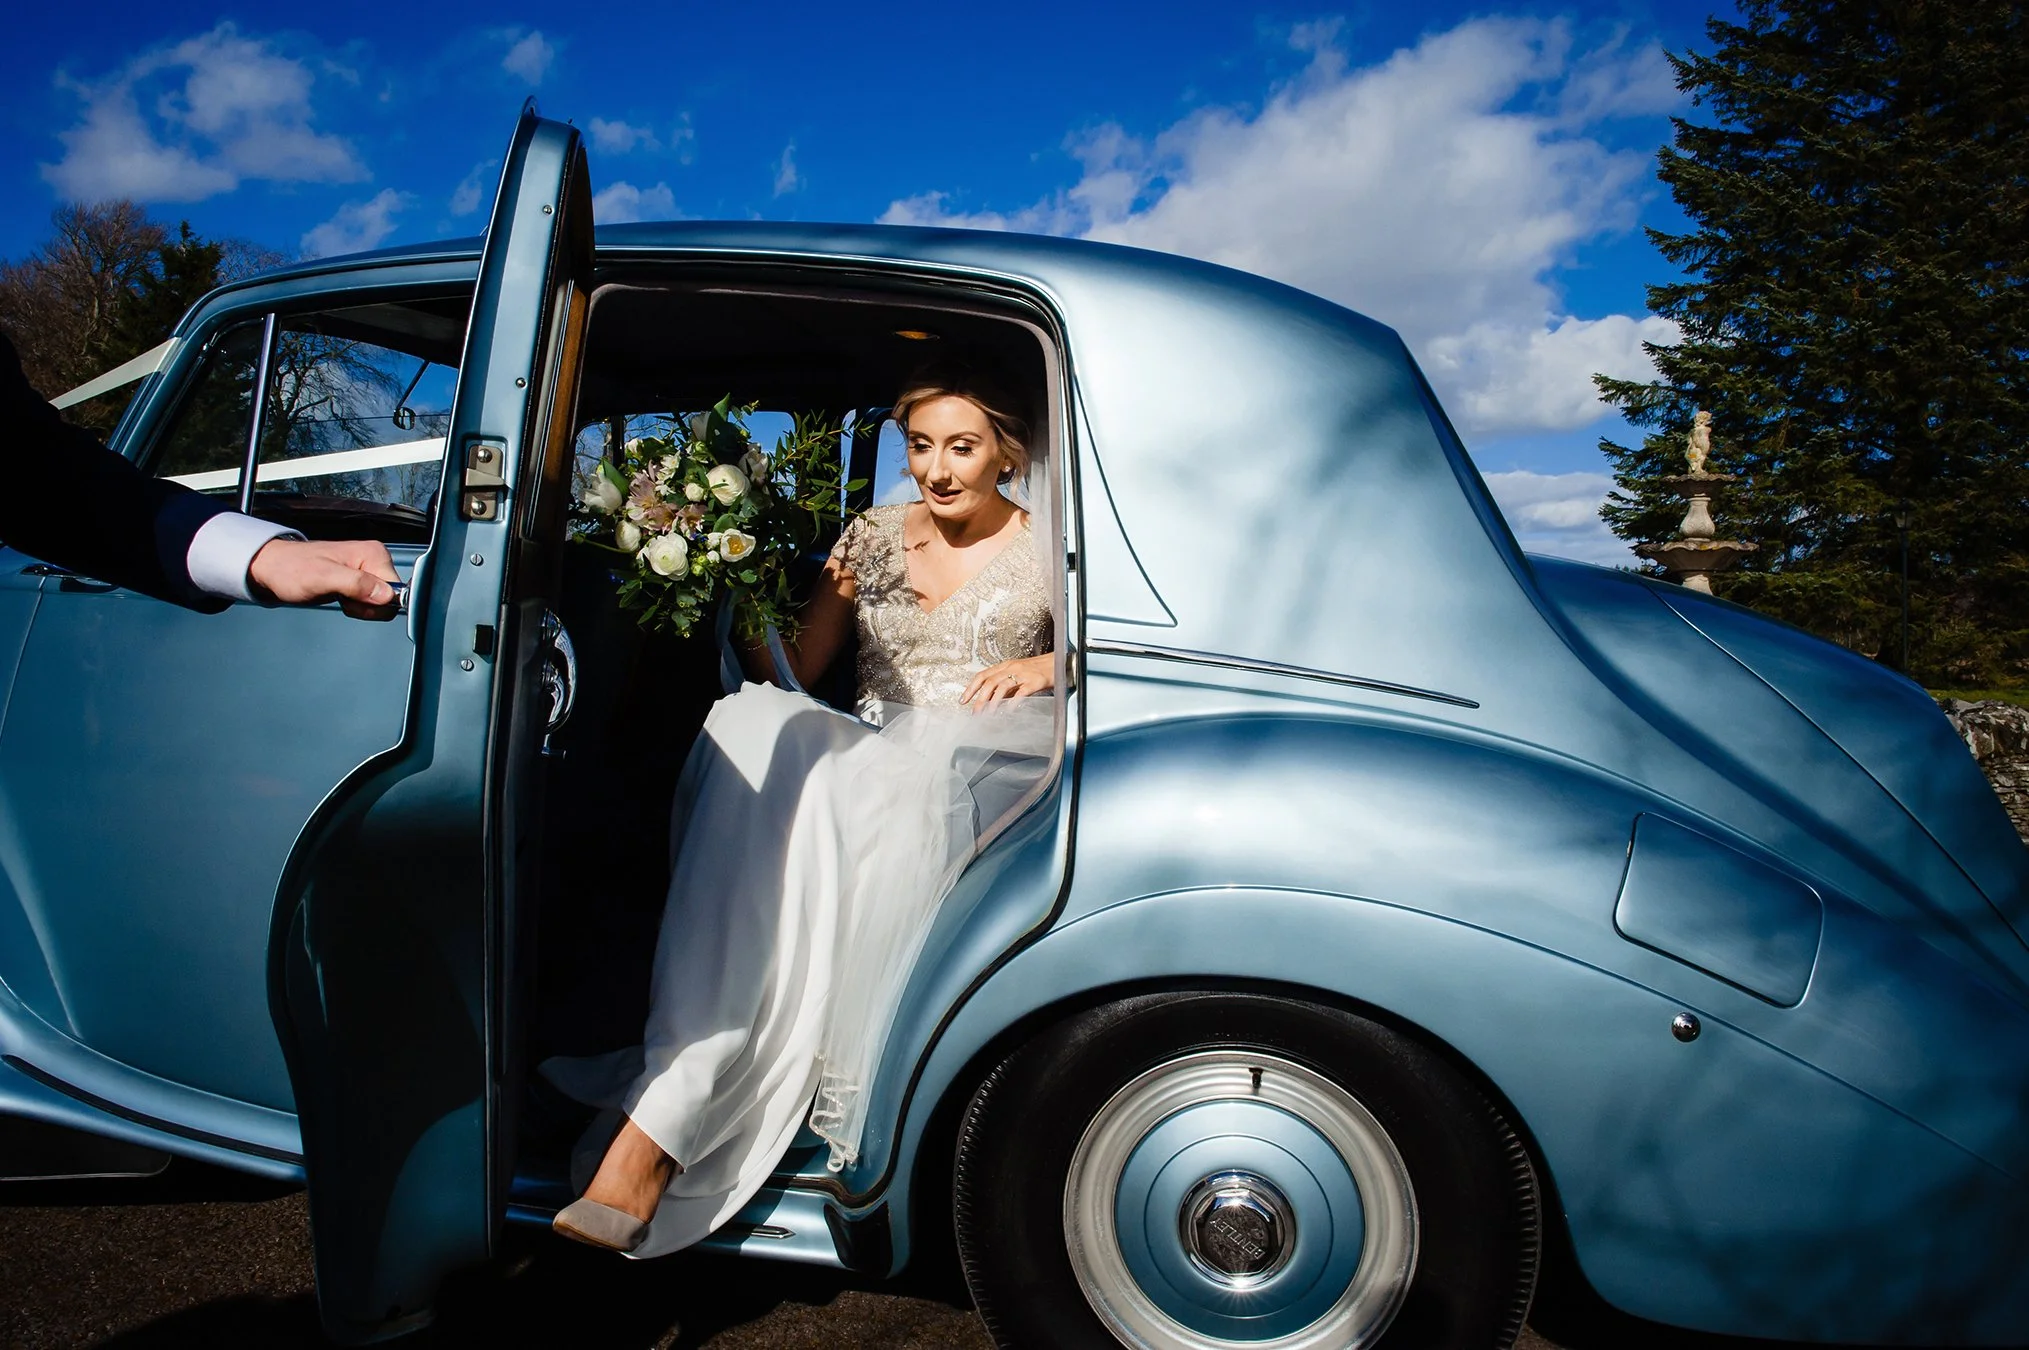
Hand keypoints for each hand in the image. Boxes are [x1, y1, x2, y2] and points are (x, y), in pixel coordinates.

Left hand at [247, 538, 399, 619]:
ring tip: (338, 595)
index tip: (354, 600)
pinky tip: (341, 597)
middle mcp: (375, 560)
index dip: (376, 603)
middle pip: (390, 599)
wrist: (274, 569)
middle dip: (367, 607)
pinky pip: (370, 604)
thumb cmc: (292, 569)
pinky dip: (355, 607)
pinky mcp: (361, 581)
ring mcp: (368, 571)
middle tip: (343, 598)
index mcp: (374, 554)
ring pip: (381, 604)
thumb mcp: (323, 578)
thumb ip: (356, 584)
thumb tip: (386, 595)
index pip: (397, 590)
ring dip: (360, 608)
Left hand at [962, 654, 1052, 709]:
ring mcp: (1022, 674)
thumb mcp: (1017, 674)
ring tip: (988, 714)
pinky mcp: (1033, 682)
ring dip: (992, 702)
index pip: (982, 675)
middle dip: (979, 699)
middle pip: (989, 682)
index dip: (971, 688)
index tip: (963, 700)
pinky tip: (1007, 711)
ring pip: (1002, 687)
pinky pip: (1020, 693)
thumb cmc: (1038, 670)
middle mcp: (1011, 668)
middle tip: (974, 712)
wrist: (1059, 663)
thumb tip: (989, 699)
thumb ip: (1004, 685)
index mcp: (1005, 665)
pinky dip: (1012, 703)